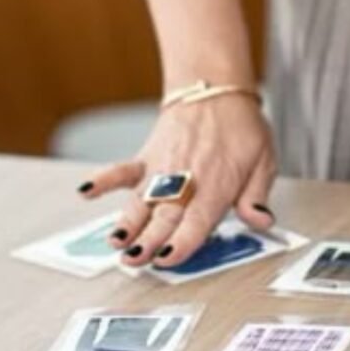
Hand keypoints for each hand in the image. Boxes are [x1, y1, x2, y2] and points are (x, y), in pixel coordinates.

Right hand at [76, 94, 275, 266]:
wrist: (214, 90)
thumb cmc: (240, 128)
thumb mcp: (263, 161)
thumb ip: (256, 196)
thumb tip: (262, 222)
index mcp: (215, 186)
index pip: (197, 222)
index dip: (182, 242)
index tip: (168, 258)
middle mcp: (185, 181)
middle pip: (164, 217)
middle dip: (149, 240)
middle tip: (135, 260)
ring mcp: (162, 170)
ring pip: (141, 201)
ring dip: (127, 222)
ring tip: (115, 241)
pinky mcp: (146, 158)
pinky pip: (121, 170)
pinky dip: (102, 180)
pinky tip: (85, 191)